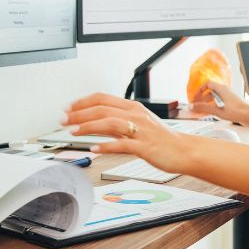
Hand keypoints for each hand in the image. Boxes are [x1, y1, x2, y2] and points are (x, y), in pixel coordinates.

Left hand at [62, 93, 189, 172]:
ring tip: (73, 132)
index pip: (102, 98)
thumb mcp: (140, 123)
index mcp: (132, 107)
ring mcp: (140, 130)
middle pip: (102, 109)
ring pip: (109, 123)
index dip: (82, 102)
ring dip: (88, 127)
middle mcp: (135, 115)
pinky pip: (122, 144)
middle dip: (79, 114)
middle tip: (63, 120)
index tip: (68, 108)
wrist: (184, 151)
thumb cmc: (162, 139)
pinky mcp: (144, 146)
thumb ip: (120, 121)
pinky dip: (106, 146)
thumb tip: (98, 122)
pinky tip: (94, 149)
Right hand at [190, 80, 245, 122]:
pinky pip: (220, 102)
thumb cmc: (238, 111)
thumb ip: (203, 108)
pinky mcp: (231, 103)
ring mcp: (229, 97)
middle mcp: (225, 91)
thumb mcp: (217, 110)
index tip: (195, 98)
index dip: (199, 90)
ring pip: (215, 97)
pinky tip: (212, 113)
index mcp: (222, 89)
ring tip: (203, 111)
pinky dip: (214, 106)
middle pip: (210, 91)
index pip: (207, 84)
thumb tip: (193, 106)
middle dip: (202, 98)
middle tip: (197, 105)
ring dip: (207, 103)